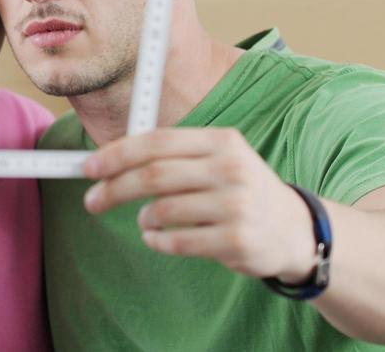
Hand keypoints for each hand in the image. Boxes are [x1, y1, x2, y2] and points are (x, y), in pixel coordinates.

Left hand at [83, 128, 316, 281]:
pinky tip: (157, 238)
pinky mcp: (238, 241)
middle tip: (92, 200)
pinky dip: (157, 241)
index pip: (156, 142)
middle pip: (153, 175)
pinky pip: (177, 241)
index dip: (116, 154)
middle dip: (113, 188)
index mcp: (221, 142)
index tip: (89, 167)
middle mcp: (231, 169)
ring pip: (162, 210)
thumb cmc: (240, 192)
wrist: (295, 232)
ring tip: (146, 221)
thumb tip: (108, 157)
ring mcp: (237, 206)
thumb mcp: (218, 159)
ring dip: (143, 218)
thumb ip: (171, 155)